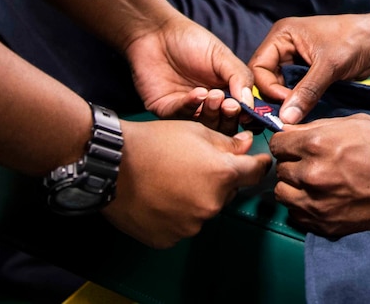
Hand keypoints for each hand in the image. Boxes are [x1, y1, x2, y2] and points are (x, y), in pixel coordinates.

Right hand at [103, 118, 270, 247]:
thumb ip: (227, 143)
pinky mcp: (169, 239)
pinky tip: (161, 198)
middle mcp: (211, 204)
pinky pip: (182, 226)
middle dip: (219, 181)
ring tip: (172, 182)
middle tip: (196, 167)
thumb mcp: (196, 131)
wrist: (112, 165)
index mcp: (222, 175)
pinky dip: (177, 215)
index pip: (256, 173)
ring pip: (204, 210)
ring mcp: (190, 225)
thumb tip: (247, 145)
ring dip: (197, 199)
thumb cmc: (154, 143)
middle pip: (228, 193)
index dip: (257, 164)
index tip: (255, 162)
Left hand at [126, 16, 252, 120]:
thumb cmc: (191, 40)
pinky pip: (180, 116)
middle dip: (228, 117)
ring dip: (211, 112)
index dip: (245, 114)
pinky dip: (191, 107)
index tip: (247, 110)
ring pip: (202, 125)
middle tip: (229, 105)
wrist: (156, 32)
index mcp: (224, 92)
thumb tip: (250, 103)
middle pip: (223, 124)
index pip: (240, 112)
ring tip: (213, 95)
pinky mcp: (166, 110)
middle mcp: (206, 105)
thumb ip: (239, 77)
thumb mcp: (222, 55)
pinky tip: (197, 93)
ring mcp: (186, 109)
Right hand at [249, 12, 369, 124]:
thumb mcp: (329, 66)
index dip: (267, 87)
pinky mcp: (308, 72)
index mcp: (282, 35)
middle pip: (266, 78)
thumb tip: (285, 118)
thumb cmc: (354, 40)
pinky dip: (299, 101)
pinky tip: (306, 110)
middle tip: (290, 114)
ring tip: (299, 113)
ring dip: (288, 101)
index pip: (258, 66)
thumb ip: (306, 91)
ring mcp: (296, 60)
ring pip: (280, 87)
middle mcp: (284, 46)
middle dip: (276, 96)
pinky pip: (295, 90)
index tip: (285, 103)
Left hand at [271, 114, 369, 237]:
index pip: (278, 144)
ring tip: (312, 183)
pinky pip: (295, 215)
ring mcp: (315, 202)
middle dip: (293, 164)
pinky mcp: (322, 224)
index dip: (286, 143)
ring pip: (283, 193)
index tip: (294, 146)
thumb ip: (316, 126)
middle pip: (280, 169)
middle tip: (310, 164)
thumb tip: (291, 130)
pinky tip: (319, 199)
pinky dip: (302, 207)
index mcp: (315, 143)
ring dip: (294, 187)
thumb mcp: (352, 123)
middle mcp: (310, 173)